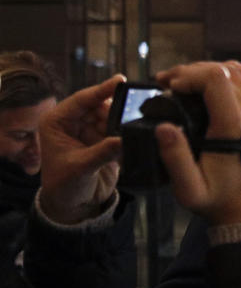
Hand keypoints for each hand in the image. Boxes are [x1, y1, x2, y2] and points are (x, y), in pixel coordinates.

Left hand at [38, 75, 125, 223]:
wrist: (73, 205)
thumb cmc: (64, 186)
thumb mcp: (80, 168)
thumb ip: (102, 152)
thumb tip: (123, 139)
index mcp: (57, 122)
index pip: (81, 100)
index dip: (101, 90)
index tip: (120, 81)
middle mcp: (74, 122)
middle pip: (100, 106)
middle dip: (116, 110)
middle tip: (134, 113)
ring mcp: (90, 131)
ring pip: (112, 117)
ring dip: (123, 122)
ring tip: (136, 127)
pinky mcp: (105, 141)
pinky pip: (119, 130)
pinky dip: (127, 133)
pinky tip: (137, 135)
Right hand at [153, 61, 240, 225]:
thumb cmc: (218, 200)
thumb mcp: (189, 189)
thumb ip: (174, 158)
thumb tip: (164, 127)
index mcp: (236, 127)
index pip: (216, 79)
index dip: (189, 75)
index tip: (169, 85)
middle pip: (224, 71)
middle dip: (192, 71)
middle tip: (166, 81)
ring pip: (238, 71)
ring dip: (208, 69)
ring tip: (184, 80)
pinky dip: (231, 72)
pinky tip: (210, 79)